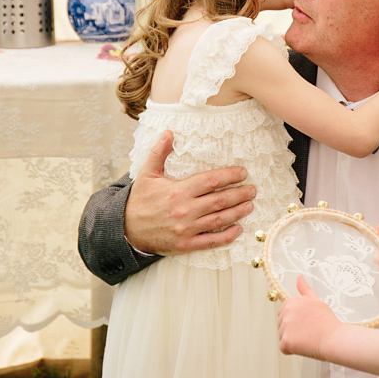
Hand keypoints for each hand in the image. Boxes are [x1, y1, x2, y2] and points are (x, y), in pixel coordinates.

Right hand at [124, 130, 256, 254]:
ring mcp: (186, 229)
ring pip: (218, 219)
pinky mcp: (185, 245)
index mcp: (178, 191)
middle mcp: (184, 210)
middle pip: (219, 200)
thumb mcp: (146, 174)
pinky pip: (210, 241)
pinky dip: (226, 236)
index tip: (242, 172)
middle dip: (239, 194)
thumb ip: (159, 153)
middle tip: (253, 189)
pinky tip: (238, 229)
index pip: (210, 181)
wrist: (125, 230)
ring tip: (250, 205)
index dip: (229, 176)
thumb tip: (169, 132)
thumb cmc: (139, 201)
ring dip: (237, 212)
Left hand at [278, 276, 340, 359]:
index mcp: (293, 301)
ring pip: (282, 336)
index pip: (283, 311)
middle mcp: (287, 311)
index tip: (306, 322)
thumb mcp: (316, 301)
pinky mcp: (286, 341)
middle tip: (307, 331)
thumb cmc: (327, 322)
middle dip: (291, 329)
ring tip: (307, 338)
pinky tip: (304, 346)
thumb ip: (305, 289)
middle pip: (281, 324)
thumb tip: (299, 277)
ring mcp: (285, 326)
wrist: (334, 339)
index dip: (295, 319)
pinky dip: (292, 350)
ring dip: (292, 340)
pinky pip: (284, 347)